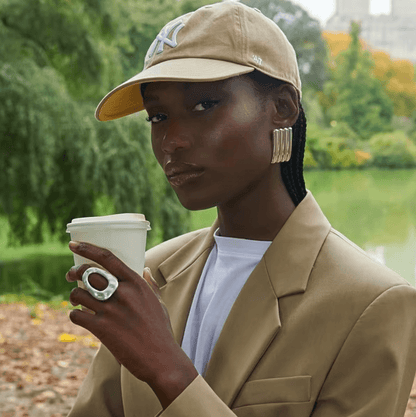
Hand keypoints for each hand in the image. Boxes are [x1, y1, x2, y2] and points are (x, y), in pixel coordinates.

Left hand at [65, 241, 185, 387]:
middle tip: (71, 275)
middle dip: (75, 272)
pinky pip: (76, 315)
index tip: (73, 244)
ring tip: (78, 300)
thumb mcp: (158, 301)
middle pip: (88, 273)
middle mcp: (122, 293)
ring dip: (74, 296)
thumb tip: (147, 269)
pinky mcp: (102, 329)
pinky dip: (75, 315)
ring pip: (79, 294)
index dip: (87, 248)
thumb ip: (150, 284)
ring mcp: (111, 310)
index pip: (108, 258)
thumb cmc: (160, 329)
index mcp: (136, 283)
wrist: (160, 357)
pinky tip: (80, 317)